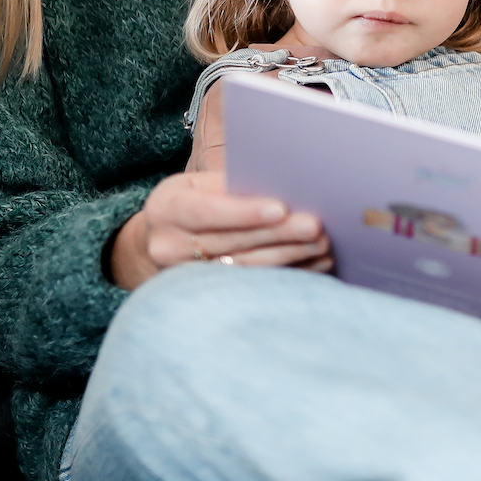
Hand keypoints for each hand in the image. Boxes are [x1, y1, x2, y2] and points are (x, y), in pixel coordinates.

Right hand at [108, 164, 333, 290]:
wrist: (159, 242)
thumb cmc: (191, 202)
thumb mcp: (198, 185)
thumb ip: (230, 187)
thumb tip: (284, 184)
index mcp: (167, 209)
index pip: (206, 211)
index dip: (244, 212)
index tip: (280, 209)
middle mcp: (169, 247)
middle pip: (231, 243)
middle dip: (277, 235)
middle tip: (315, 227)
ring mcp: (185, 278)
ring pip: (244, 269)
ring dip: (288, 257)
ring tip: (321, 245)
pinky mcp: (206, 296)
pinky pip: (251, 287)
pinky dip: (286, 273)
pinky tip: (313, 265)